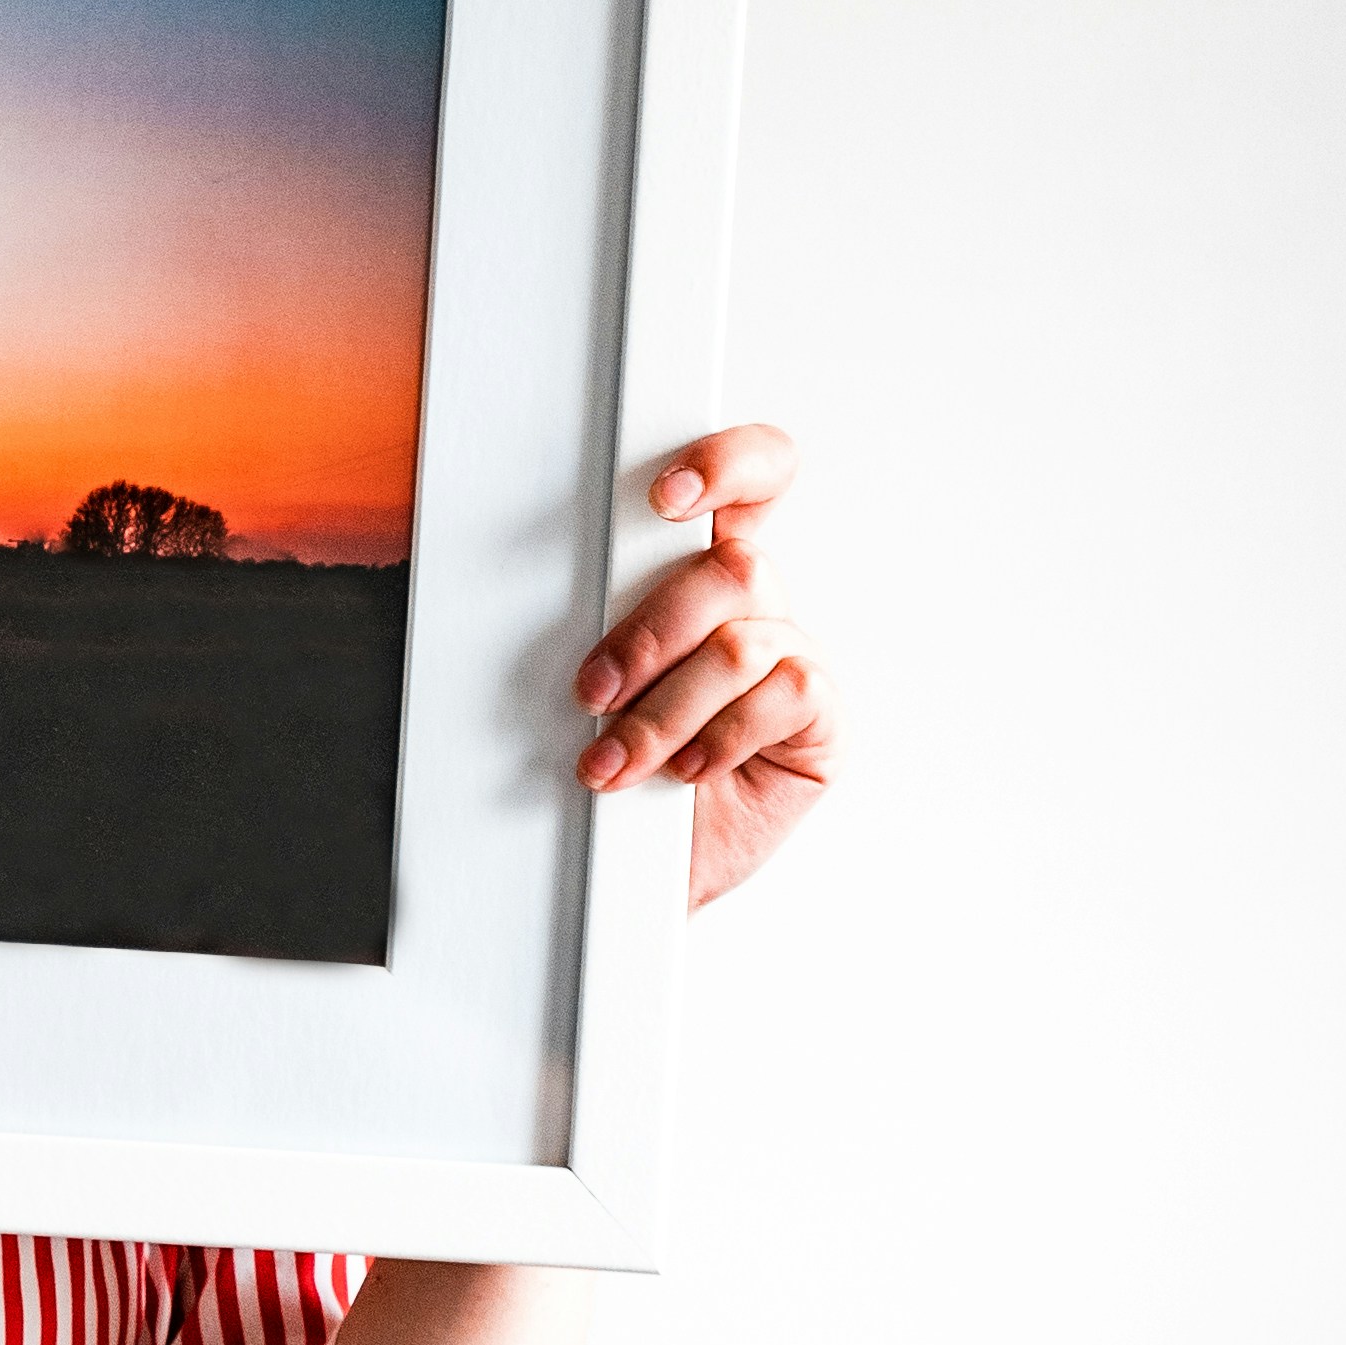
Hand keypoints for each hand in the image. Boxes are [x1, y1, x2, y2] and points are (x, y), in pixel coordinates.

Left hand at [571, 424, 837, 911]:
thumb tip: (525, 592)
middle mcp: (756, 612)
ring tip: (616, 762)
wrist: (629, 878)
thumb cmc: (610, 780)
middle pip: (735, 568)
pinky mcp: (820, 722)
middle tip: (594, 692)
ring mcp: (793, 664)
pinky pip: (787, 691)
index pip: (746, 486)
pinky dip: (724, 732)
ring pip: (742, 643)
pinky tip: (689, 769)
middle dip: (651, 633)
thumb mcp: (589, 694)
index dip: (725, 465)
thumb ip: (595, 629)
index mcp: (699, 581)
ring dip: (666, 709)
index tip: (664, 498)